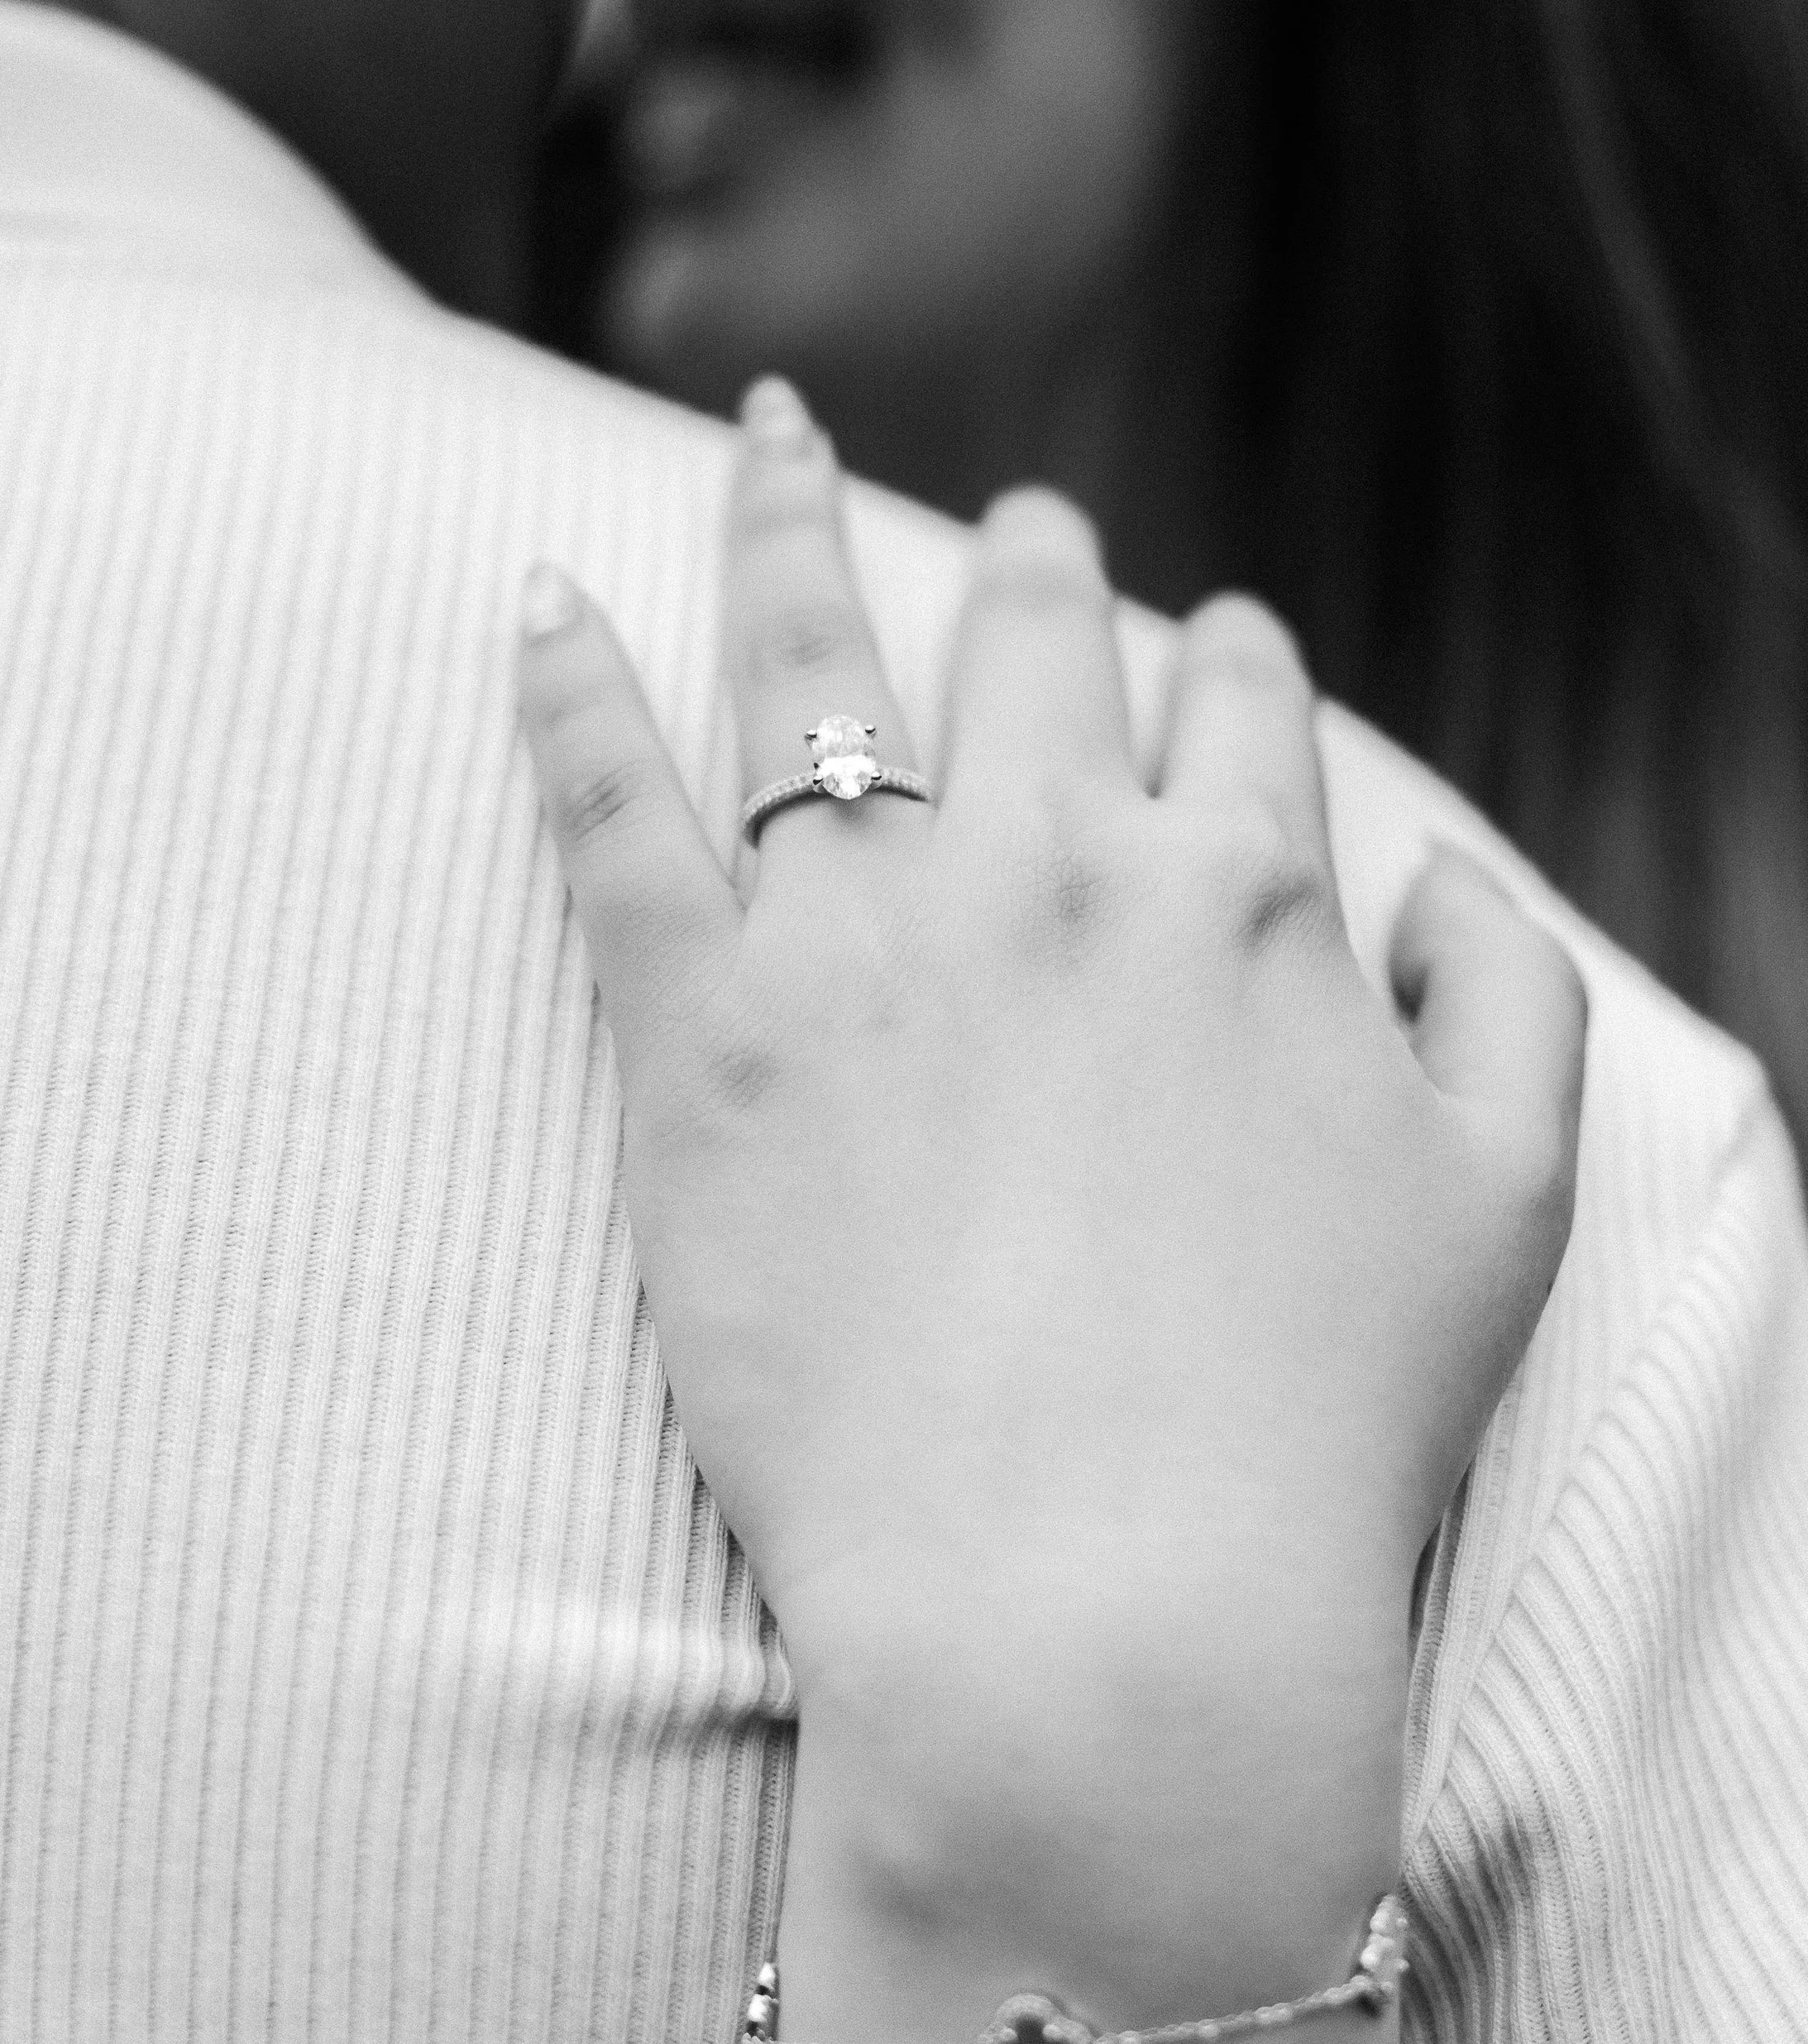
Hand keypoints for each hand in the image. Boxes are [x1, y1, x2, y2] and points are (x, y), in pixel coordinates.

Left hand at [516, 385, 1584, 1749]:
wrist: (1094, 1609)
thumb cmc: (1312, 1432)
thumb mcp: (1507, 1206)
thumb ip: (1507, 1001)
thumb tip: (1444, 877)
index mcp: (1246, 892)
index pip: (1239, 707)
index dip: (1232, 666)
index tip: (1216, 655)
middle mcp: (1057, 865)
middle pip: (1038, 641)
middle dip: (1039, 561)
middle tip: (1021, 529)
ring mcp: (865, 932)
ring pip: (814, 656)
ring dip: (791, 524)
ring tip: (767, 434)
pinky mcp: (698, 1028)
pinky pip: (607, 804)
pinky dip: (563, 686)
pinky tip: (536, 597)